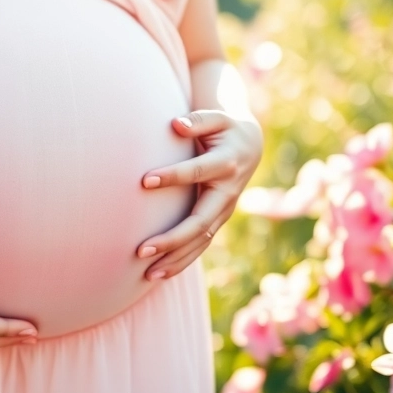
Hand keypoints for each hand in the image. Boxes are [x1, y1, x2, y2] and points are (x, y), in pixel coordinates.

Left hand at [137, 110, 263, 280]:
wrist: (250, 145)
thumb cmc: (226, 128)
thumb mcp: (218, 117)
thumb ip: (198, 120)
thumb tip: (176, 124)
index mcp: (227, 164)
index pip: (197, 171)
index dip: (173, 175)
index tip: (144, 180)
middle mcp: (228, 193)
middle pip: (200, 221)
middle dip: (172, 238)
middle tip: (142, 249)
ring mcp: (224, 211)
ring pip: (201, 241)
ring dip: (175, 259)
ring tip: (148, 274)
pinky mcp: (217, 221)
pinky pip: (200, 246)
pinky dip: (181, 262)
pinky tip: (159, 275)